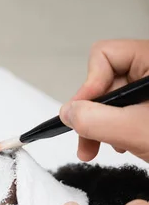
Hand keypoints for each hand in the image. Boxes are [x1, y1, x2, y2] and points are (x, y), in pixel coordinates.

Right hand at [59, 39, 148, 161]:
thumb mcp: (136, 130)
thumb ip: (96, 120)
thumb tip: (68, 112)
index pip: (105, 56)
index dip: (89, 85)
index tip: (82, 113)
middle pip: (106, 80)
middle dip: (92, 112)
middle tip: (84, 140)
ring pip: (114, 99)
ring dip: (103, 126)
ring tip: (101, 148)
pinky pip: (126, 112)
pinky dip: (119, 131)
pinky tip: (124, 145)